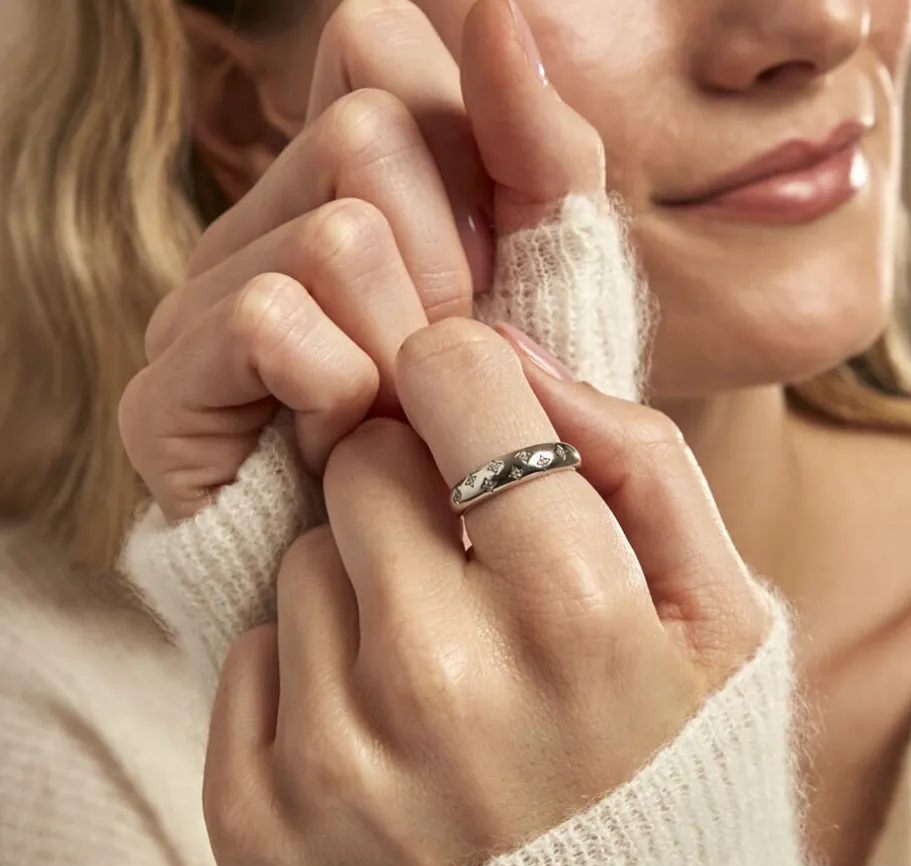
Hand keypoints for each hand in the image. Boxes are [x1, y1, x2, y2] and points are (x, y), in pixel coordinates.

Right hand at [119, 0, 601, 522]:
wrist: (441, 570)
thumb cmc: (500, 418)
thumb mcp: (549, 269)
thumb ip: (537, 142)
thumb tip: (500, 5)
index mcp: (340, 179)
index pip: (377, 43)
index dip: (462, 147)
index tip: (493, 255)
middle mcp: (259, 218)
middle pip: (363, 131)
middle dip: (449, 262)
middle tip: (449, 355)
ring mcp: (202, 299)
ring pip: (331, 235)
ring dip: (405, 343)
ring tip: (405, 411)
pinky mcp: (165, 393)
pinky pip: (265, 319)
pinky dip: (338, 387)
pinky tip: (347, 437)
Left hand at [203, 316, 772, 865]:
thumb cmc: (669, 770)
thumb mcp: (718, 617)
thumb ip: (638, 460)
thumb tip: (508, 348)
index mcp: (572, 611)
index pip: (452, 380)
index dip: (461, 379)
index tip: (472, 410)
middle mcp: (441, 682)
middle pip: (362, 461)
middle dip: (413, 489)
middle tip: (470, 569)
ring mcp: (339, 761)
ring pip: (301, 558)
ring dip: (363, 587)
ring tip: (439, 668)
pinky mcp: (262, 824)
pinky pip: (253, 656)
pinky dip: (309, 673)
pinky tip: (385, 733)